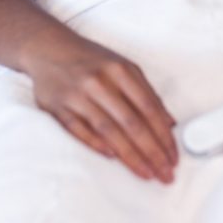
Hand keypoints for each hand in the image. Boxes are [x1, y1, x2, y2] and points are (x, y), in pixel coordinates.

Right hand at [25, 30, 178, 183]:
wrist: (49, 48)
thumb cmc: (93, 61)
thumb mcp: (123, 67)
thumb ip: (146, 93)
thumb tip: (169, 123)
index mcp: (120, 70)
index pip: (148, 108)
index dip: (163, 135)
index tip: (173, 155)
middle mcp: (100, 82)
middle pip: (131, 123)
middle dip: (152, 152)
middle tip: (166, 173)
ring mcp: (77, 95)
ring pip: (108, 131)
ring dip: (130, 156)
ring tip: (146, 173)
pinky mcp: (58, 107)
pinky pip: (80, 131)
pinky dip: (97, 145)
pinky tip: (114, 159)